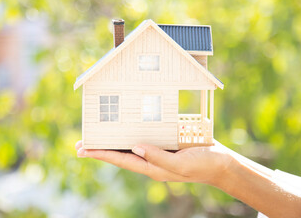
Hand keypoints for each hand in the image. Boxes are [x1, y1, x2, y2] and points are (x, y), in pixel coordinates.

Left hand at [75, 141, 233, 185]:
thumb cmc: (203, 165)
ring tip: (96, 138)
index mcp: (152, 168)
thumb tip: (135, 148)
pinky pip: (142, 140)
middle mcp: (150, 161)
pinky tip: (124, 132)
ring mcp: (157, 153)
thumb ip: (158, 157)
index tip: (83, 150)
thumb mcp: (181, 164)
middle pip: (120, 155)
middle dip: (100, 150)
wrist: (220, 164)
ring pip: (129, 148)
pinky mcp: (164, 145)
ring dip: (112, 143)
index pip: (121, 160)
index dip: (101, 154)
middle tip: (80, 145)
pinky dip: (129, 136)